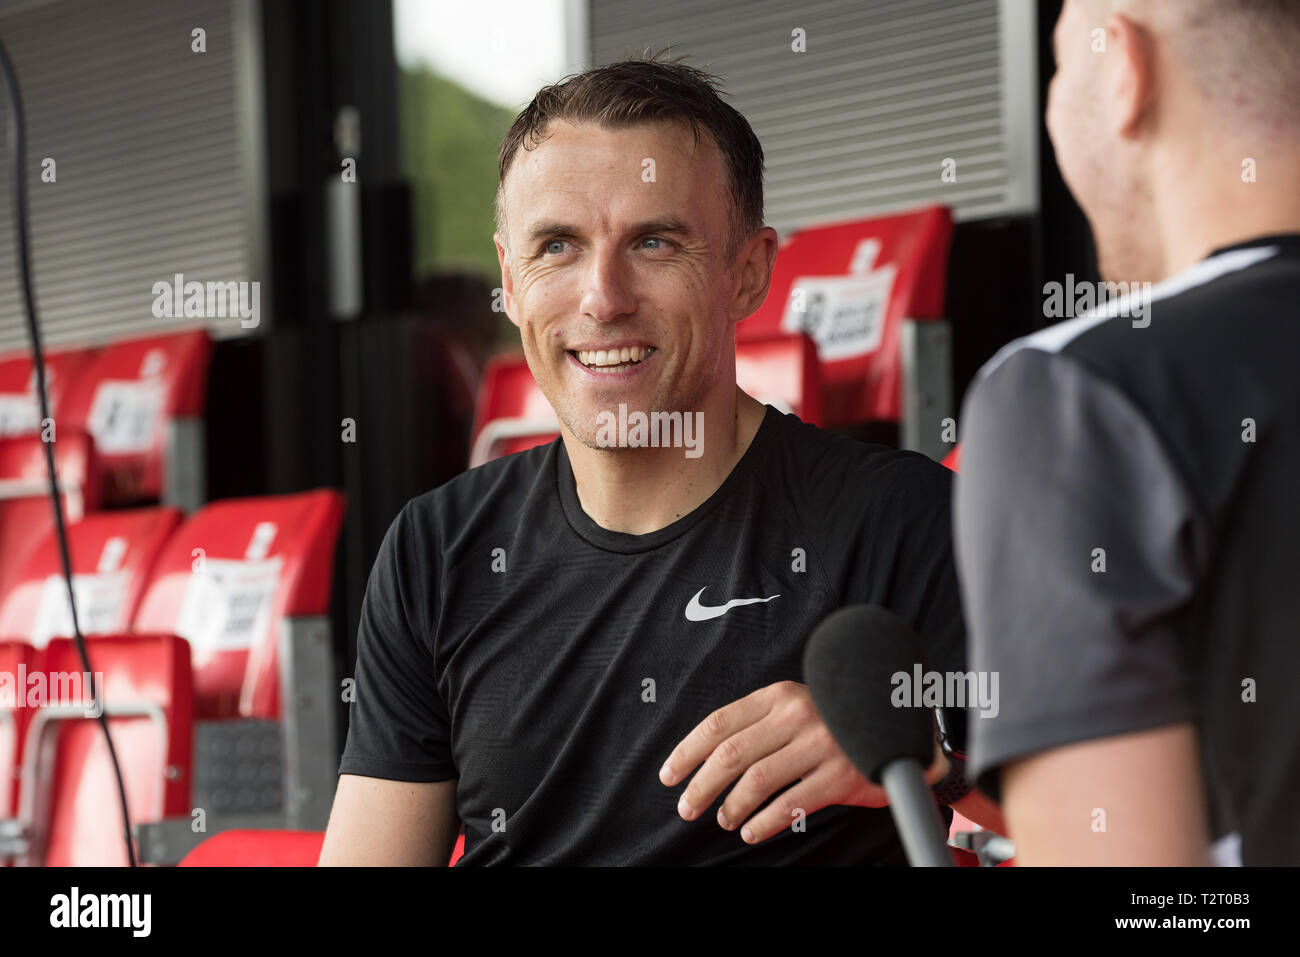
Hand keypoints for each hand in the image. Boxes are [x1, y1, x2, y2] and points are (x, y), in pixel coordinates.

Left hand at [659, 680, 948, 843]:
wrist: (903, 732)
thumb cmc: (837, 723)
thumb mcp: (797, 706)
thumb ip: (758, 723)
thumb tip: (706, 757)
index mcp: (779, 695)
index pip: (718, 723)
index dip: (687, 752)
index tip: (670, 775)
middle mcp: (796, 716)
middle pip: (730, 755)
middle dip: (700, 785)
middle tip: (687, 807)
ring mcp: (820, 745)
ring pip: (755, 782)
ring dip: (730, 807)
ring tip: (723, 819)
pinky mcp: (839, 776)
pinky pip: (789, 804)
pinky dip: (763, 823)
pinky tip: (751, 831)